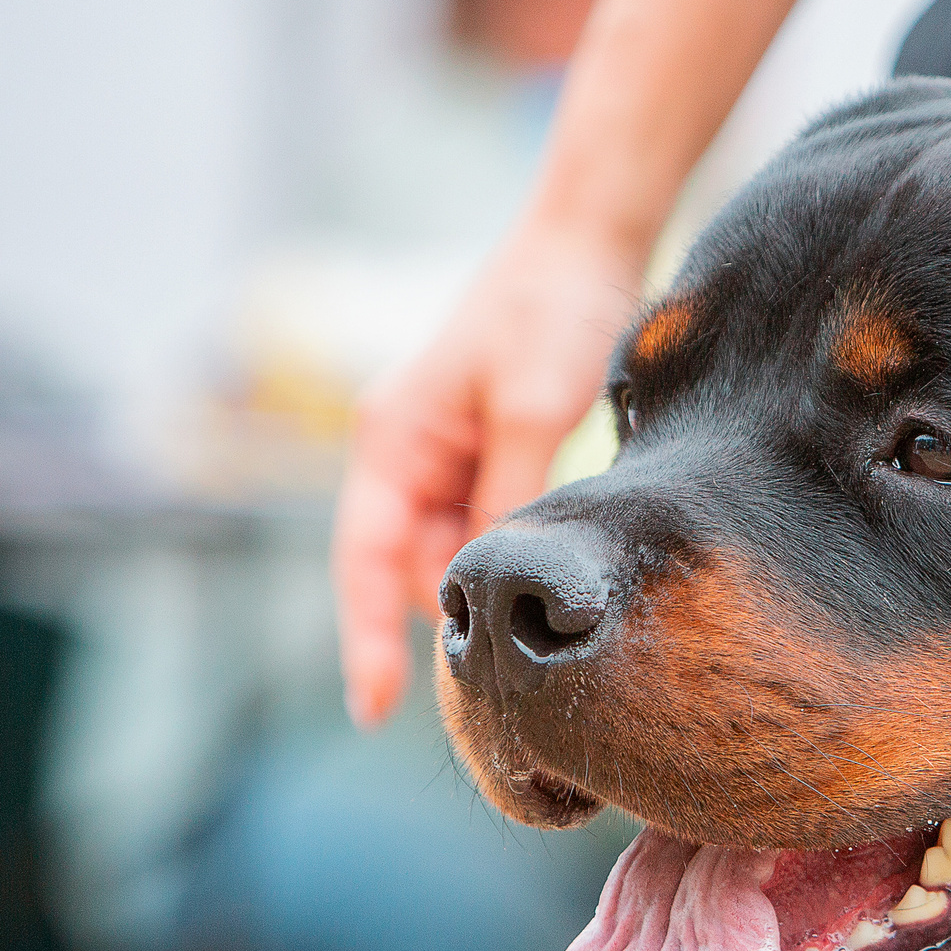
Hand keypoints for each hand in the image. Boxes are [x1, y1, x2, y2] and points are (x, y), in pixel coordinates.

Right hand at [332, 217, 643, 727]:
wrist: (587, 240)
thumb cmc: (550, 309)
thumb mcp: (535, 408)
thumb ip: (511, 494)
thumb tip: (497, 582)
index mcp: (394, 439)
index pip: (363, 560)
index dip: (365, 638)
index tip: (374, 710)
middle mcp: (410, 452)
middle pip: (410, 567)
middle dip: (445, 617)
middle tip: (504, 678)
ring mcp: (451, 454)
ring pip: (456, 553)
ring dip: (488, 587)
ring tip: (543, 622)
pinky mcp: (496, 452)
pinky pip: (492, 526)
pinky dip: (516, 555)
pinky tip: (560, 576)